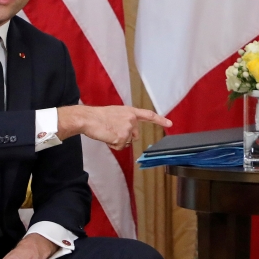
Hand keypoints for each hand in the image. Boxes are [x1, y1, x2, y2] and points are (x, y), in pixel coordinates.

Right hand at [57, 105, 171, 149]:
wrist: (88, 118)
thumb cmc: (98, 117)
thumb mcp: (115, 113)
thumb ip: (126, 120)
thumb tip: (129, 133)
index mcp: (130, 112)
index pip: (149, 115)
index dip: (160, 120)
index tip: (170, 123)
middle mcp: (131, 119)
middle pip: (135, 136)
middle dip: (126, 137)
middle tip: (112, 130)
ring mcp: (127, 128)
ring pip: (127, 142)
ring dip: (117, 141)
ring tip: (108, 132)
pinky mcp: (122, 137)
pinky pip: (120, 147)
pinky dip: (112, 145)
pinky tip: (107, 136)